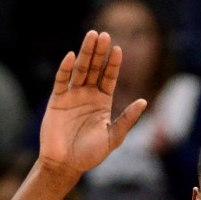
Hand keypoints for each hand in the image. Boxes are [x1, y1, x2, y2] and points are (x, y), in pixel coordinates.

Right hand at [37, 31, 147, 180]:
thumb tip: (144, 101)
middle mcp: (88, 95)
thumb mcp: (113, 137)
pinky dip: (65, 68)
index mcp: (102, 101)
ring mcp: (72, 96)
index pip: (109, 77)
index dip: (114, 64)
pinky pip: (61, 81)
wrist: (65, 164)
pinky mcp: (56, 100)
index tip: (118, 49)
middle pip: (94, 68)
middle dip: (99, 52)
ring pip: (80, 69)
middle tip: (103, 34)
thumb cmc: (90, 155)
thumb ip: (127, 119)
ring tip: (91, 36)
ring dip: (85, 53)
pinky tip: (71, 56)